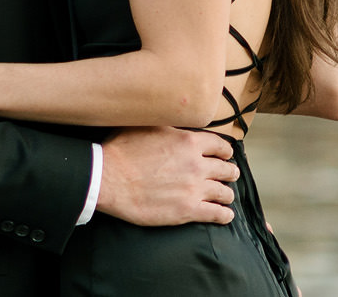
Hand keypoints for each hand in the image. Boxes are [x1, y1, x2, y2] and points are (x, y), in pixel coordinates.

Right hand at [97, 127, 237, 226]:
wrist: (109, 178)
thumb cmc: (122, 151)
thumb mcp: (146, 126)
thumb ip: (168, 126)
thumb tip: (174, 122)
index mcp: (188, 142)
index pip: (220, 146)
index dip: (224, 151)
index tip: (224, 155)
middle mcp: (196, 164)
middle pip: (226, 169)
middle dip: (229, 172)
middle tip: (228, 174)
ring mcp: (194, 188)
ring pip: (225, 192)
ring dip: (226, 193)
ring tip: (224, 195)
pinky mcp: (188, 210)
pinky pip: (217, 214)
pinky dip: (224, 214)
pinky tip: (224, 214)